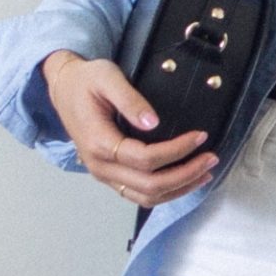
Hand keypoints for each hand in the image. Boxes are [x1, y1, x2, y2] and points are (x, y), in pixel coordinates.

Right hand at [40, 51, 219, 207]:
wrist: (64, 88)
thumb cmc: (86, 81)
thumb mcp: (107, 78)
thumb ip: (129, 99)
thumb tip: (153, 122)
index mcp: (99, 142)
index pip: (145, 159)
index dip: (177, 151)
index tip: (200, 136)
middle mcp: (99, 165)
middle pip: (148, 185)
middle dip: (185, 174)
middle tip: (211, 158)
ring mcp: (103, 174)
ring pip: (145, 197)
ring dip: (178, 189)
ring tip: (205, 173)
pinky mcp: (110, 175)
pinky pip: (138, 194)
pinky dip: (164, 193)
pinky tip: (185, 181)